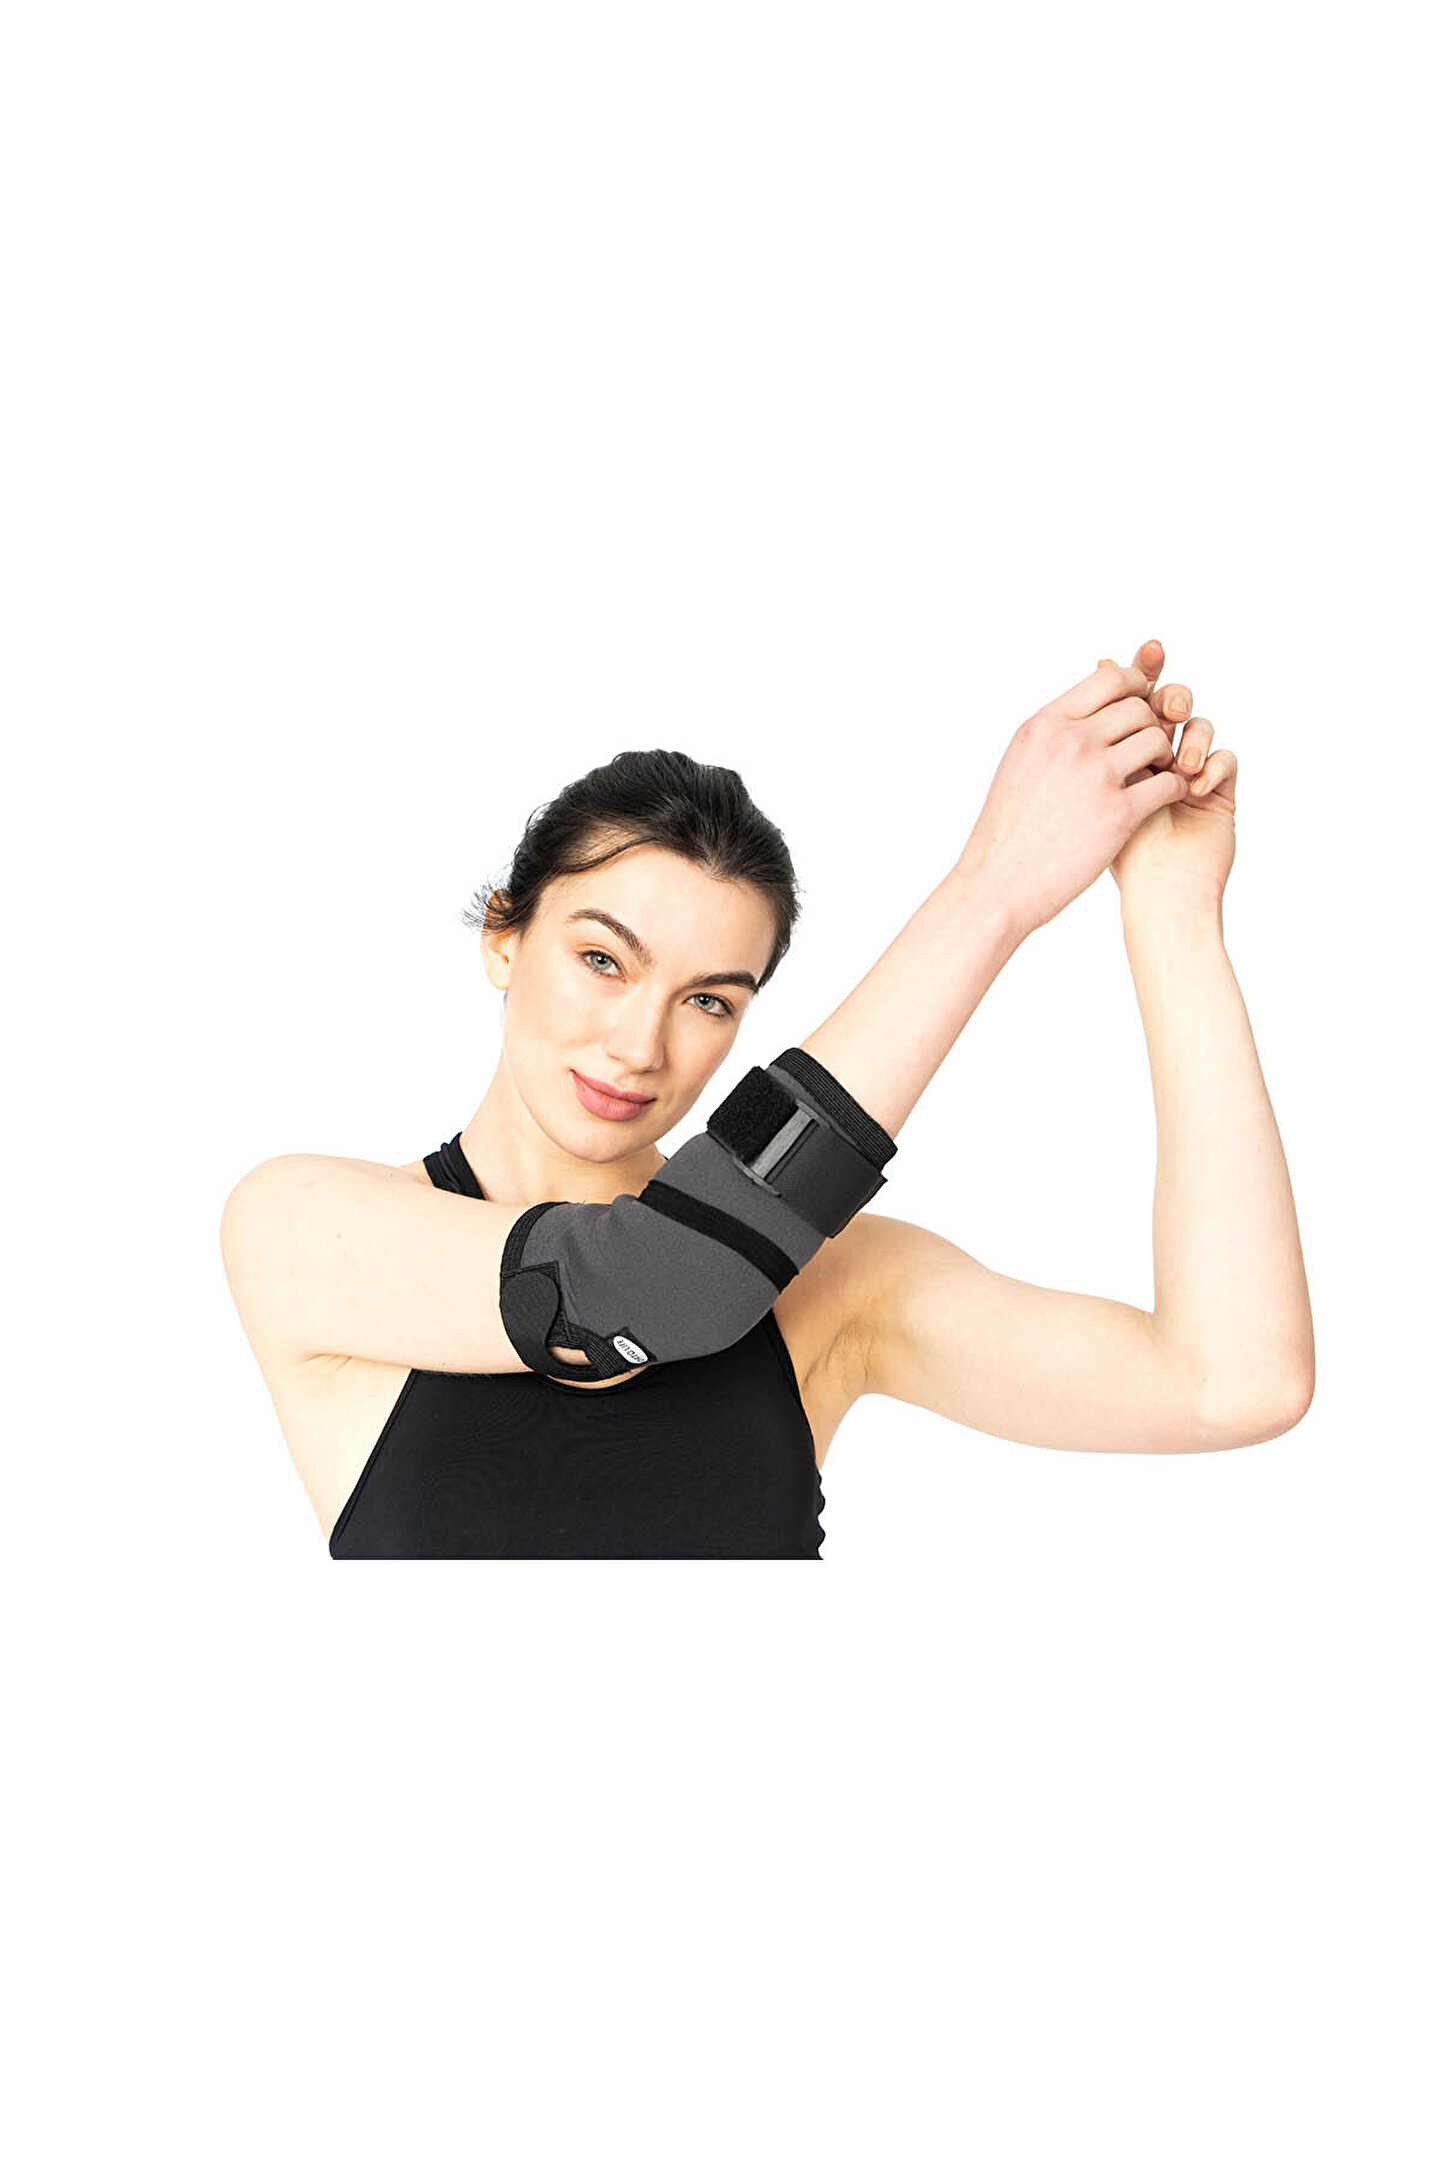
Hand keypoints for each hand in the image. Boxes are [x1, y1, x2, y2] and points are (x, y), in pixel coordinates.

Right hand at [955, 637, 1191, 938]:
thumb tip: (1087, 712)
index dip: (1137, 686)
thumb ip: (1054, 734)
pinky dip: (1175, 788)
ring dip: (1166, 755)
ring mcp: (1096, 776)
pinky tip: (1165, 798)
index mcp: (1045, 725)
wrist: (998, 883)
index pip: (1110, 679)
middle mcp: (1071, 742)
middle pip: (1139, 708)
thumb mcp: (1020, 763)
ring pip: (1158, 740)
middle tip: (1150, 749)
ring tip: (1157, 773)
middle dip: (1151, 725)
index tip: (1143, 703)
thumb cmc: (1008, 831)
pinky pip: (1169, 783)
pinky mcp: (1119, 813)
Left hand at [1107, 640, 1237, 906]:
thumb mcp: (1093, 783)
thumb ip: (1094, 730)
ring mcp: (1189, 776)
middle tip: (1168, 708)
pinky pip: (1226, 760)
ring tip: (1180, 764)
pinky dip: (1213, 765)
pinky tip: (1195, 785)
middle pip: (1170, 705)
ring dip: (1193, 737)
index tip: (1149, 649)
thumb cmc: (1108, 850)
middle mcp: (1154, 760)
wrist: (1149, 896)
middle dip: (1170, 699)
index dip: (1142, 672)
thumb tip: (1096, 664)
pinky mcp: (1219, 796)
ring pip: (1200, 728)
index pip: (1133, 699)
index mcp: (1118, 751)